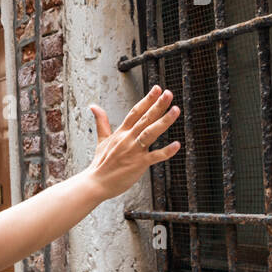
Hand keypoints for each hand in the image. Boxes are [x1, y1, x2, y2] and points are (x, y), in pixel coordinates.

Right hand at [84, 85, 181, 199]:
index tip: (157, 89)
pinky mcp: (139, 164)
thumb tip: (93, 106)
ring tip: (176, 110)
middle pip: (145, 118)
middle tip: (169, 93)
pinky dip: (166, 151)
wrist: (96, 182)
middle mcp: (128, 139)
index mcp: (121, 132)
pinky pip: (155, 156)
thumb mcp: (101, 139)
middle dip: (158, 105)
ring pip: (150, 132)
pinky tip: (177, 144)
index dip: (147, 100)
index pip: (136, 112)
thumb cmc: (100, 163)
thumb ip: (101, 121)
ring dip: (164, 121)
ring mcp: (133, 151)